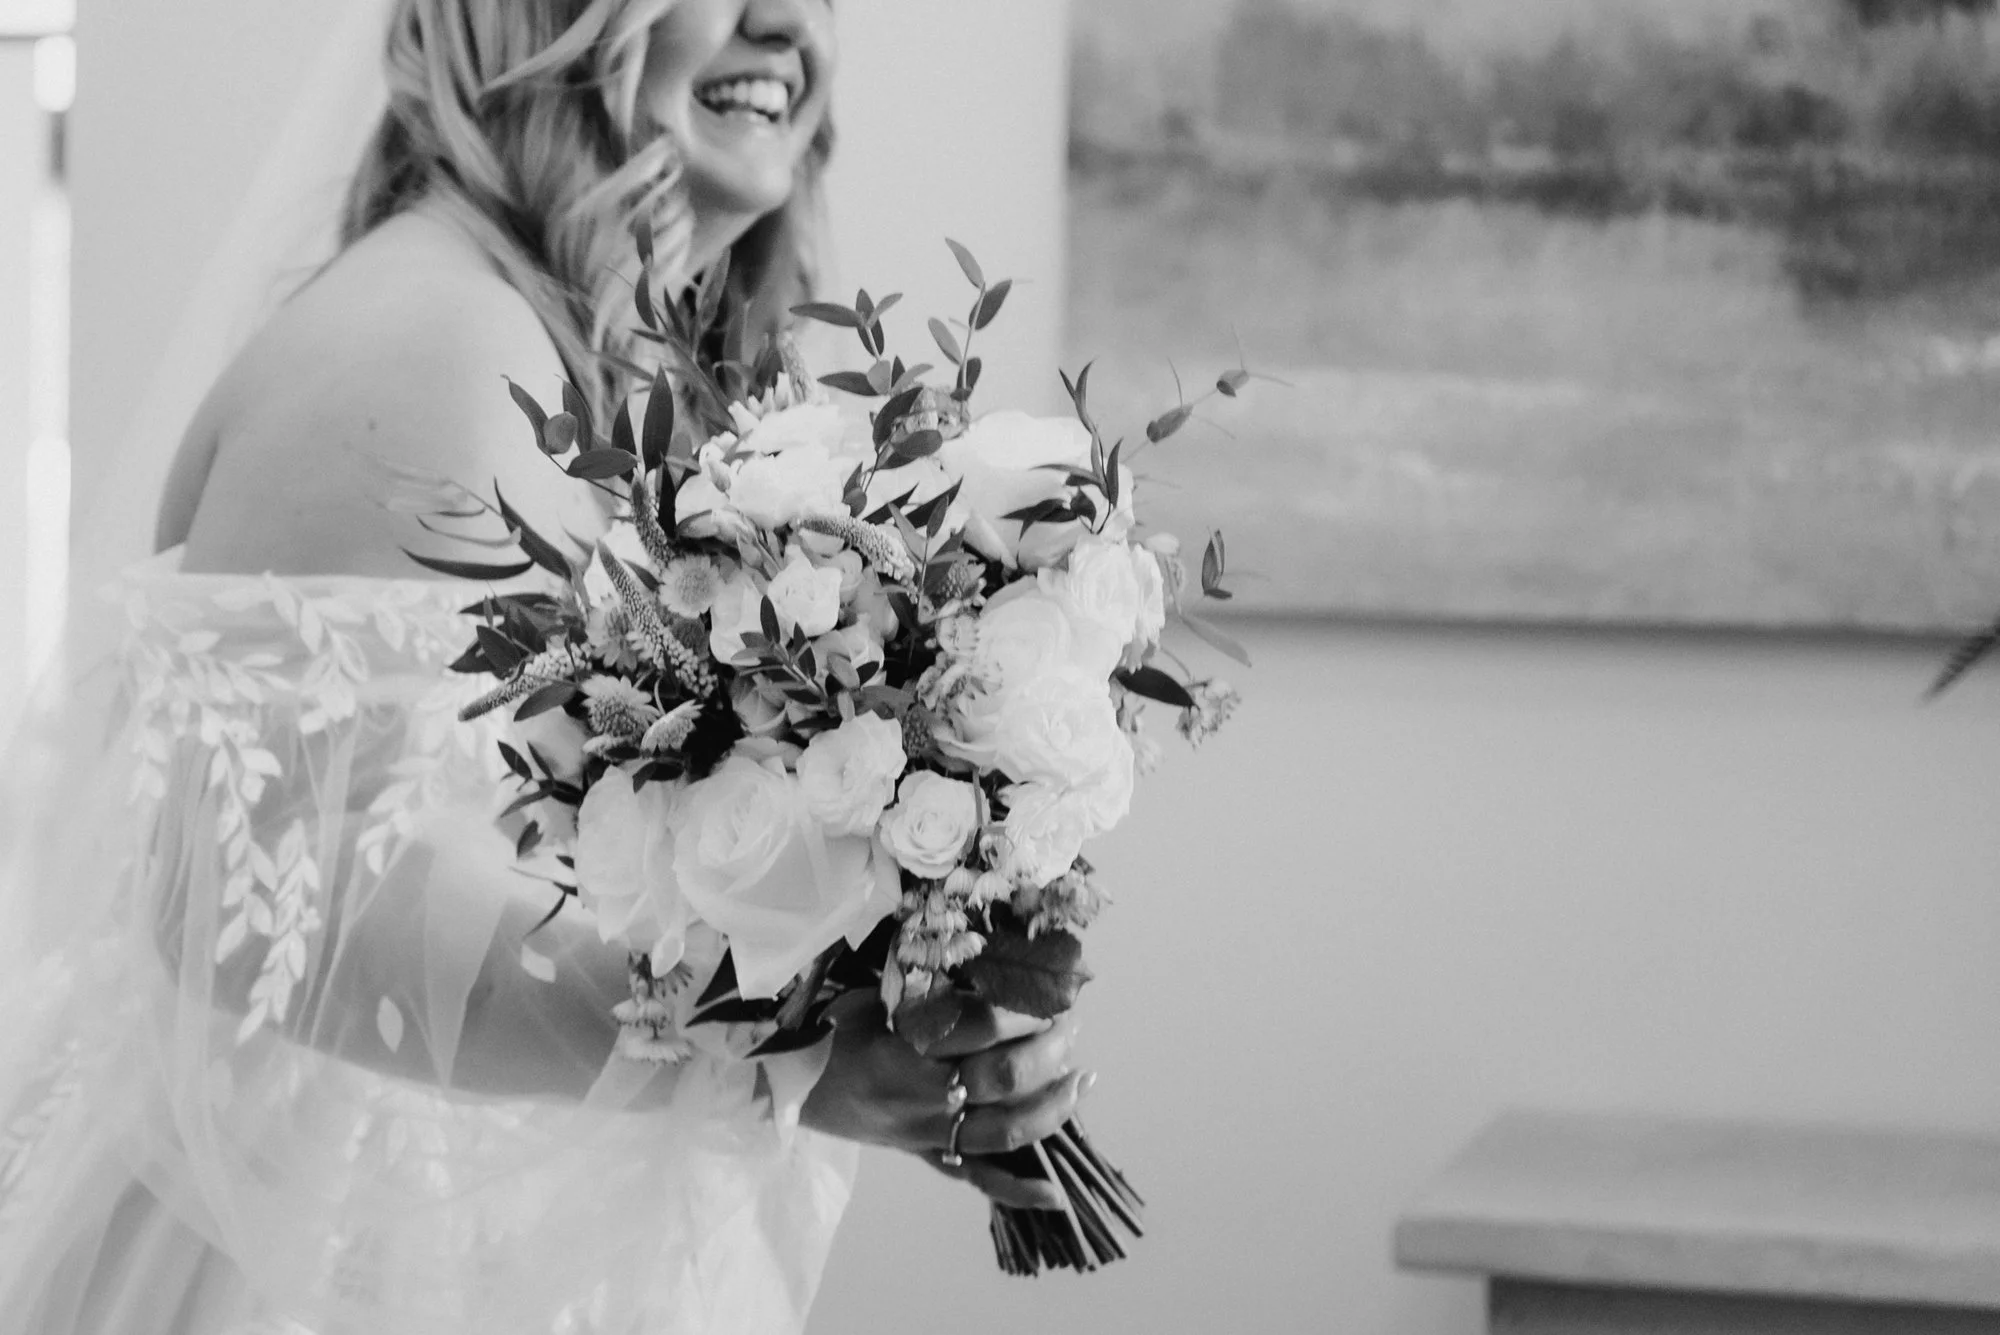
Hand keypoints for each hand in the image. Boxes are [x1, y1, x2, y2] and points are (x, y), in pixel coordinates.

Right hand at [799, 991, 1090, 1209]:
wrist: (787, 1082)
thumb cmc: (830, 1030)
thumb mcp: (875, 998)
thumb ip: (931, 990)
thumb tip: (995, 967)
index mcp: (904, 1049)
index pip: (981, 1026)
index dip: (1023, 1007)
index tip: (1046, 987)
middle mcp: (920, 1096)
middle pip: (1004, 1076)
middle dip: (1050, 1047)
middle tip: (1069, 1024)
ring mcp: (926, 1134)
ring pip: (1005, 1130)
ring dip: (1053, 1105)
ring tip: (1082, 1079)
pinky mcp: (926, 1155)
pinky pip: (978, 1180)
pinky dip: (1019, 1192)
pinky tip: (1056, 1194)